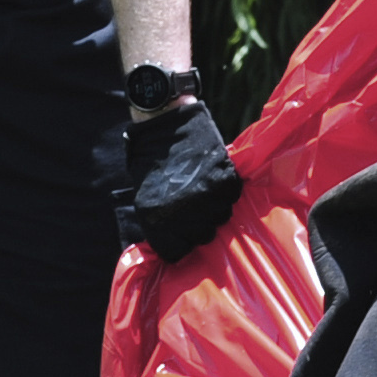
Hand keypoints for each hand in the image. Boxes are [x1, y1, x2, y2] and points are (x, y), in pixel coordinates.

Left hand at [123, 93, 243, 261]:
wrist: (165, 124)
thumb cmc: (150, 160)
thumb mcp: (144, 196)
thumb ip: (159, 221)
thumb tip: (176, 242)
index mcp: (157, 219)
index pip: (176, 252)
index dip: (181, 243)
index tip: (183, 232)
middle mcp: (182, 212)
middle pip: (203, 236)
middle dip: (201, 224)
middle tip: (196, 206)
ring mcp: (204, 196)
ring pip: (222, 217)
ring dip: (216, 206)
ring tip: (206, 189)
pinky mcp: (222, 177)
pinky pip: (232, 195)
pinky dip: (227, 188)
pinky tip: (215, 177)